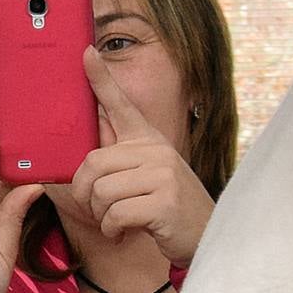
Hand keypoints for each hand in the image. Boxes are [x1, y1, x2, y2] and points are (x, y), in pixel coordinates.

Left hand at [69, 47, 213, 266]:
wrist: (206, 239)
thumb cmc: (165, 209)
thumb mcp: (145, 176)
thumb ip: (120, 157)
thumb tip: (92, 135)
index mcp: (148, 141)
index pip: (120, 104)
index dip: (100, 79)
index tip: (86, 52)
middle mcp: (157, 150)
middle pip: (93, 164)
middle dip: (85, 195)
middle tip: (99, 211)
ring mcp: (163, 174)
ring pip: (100, 192)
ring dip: (100, 216)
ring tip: (117, 223)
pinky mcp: (165, 202)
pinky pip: (114, 214)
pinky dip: (112, 230)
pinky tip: (124, 233)